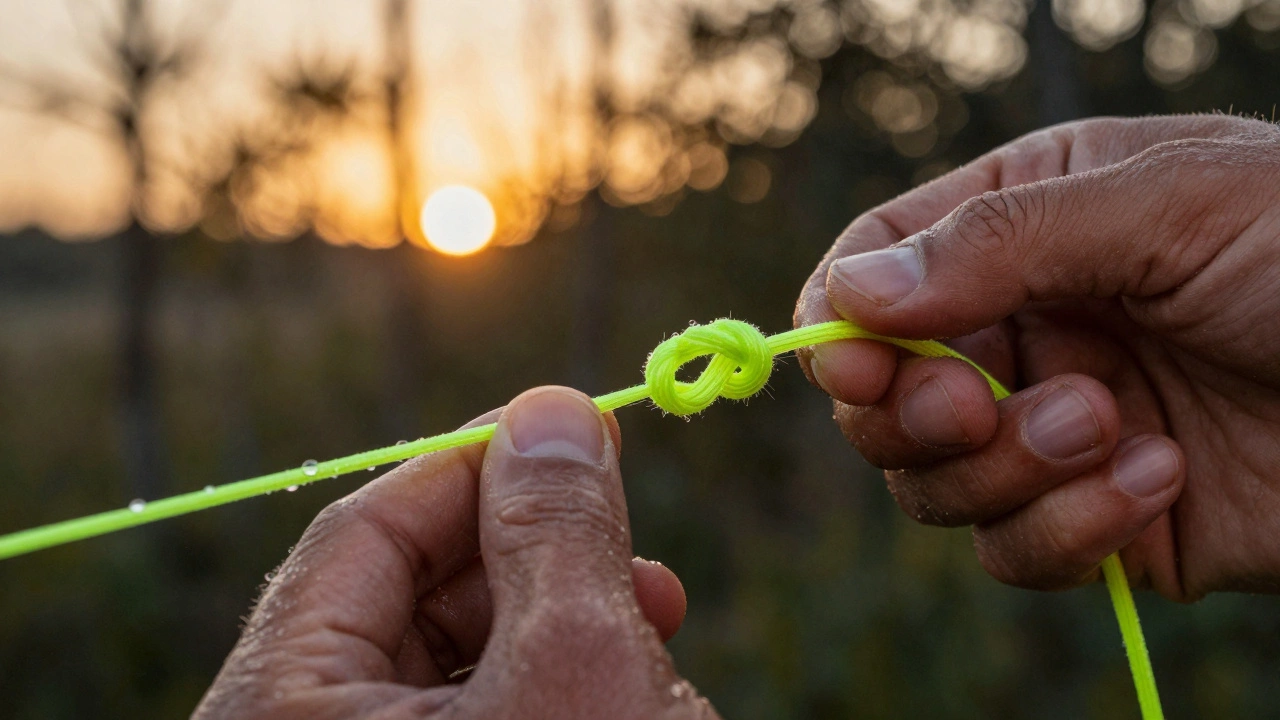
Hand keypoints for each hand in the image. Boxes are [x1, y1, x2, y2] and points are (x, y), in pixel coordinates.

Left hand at [194, 387, 716, 718]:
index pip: (361, 536)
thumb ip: (556, 527)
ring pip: (455, 661)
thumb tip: (552, 409)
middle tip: (632, 536)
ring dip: (563, 620)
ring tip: (659, 611)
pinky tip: (635, 682)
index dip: (471, 466)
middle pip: (409, 598)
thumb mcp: (573, 663)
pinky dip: (555, 684)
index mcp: (281, 712)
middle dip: (537, 552)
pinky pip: (482, 714)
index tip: (566, 427)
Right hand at [795, 114, 1279, 600]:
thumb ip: (1000, 241)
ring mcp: (1052, 429)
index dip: (844, 328)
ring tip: (1110, 428)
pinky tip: (1157, 480)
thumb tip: (849, 297)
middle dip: (916, 415)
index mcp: (1021, 226)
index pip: (872, 275)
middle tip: (972, 406)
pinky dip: (1072, 530)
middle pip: (882, 398)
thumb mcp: (1168, 205)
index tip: (864, 368)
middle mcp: (1024, 329)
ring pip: (937, 485)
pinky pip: (1018, 551)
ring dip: (1007, 469)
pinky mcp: (1099, 521)